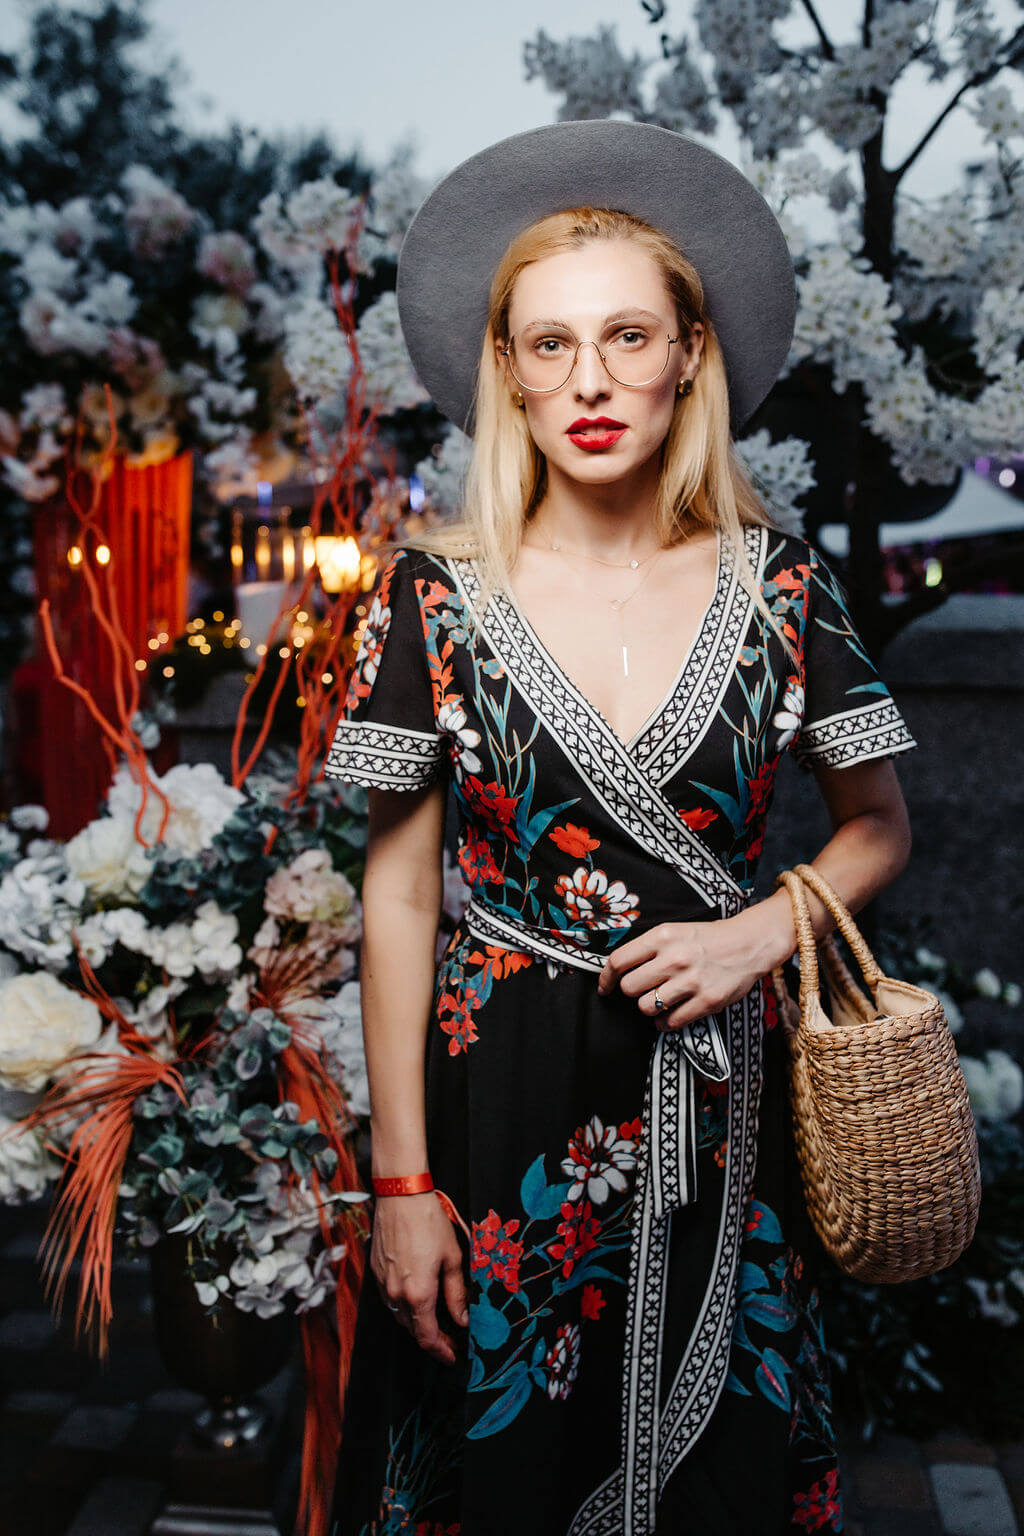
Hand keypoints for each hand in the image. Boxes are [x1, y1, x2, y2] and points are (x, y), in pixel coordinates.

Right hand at [370, 1191, 468, 1364]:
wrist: (400, 1196)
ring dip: (416, 1323)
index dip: (441, 1352)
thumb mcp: (453, 1258)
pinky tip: (416, 1298)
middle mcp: (396, 1294)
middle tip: (450, 1339)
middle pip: (412, 1330)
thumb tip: (462, 1319)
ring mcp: (382, 1283)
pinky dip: (403, 1306)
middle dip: (431, 1339)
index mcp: (418, 1294)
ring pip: (399, 1316)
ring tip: (435, 1321)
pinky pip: (389, 1299)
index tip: (452, 1356)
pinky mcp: (375, 1271)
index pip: (428, 1337)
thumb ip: (456, 1293)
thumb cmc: (429, 1222)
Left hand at [595, 917, 766, 1030]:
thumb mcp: (674, 931)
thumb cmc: (706, 939)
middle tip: (645, 989)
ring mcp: (691, 981)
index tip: (606, 988)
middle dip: (633, 992)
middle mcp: (674, 958)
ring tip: (659, 1001)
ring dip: (649, 1008)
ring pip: (646, 1007)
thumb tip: (616, 970)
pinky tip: (669, 1015)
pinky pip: (670, 1022)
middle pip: (630, 988)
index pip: (619, 961)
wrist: (748, 944)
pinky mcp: (707, 1001)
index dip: (606, 978)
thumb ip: (647, 948)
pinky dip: (664, 1023)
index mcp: (662, 936)